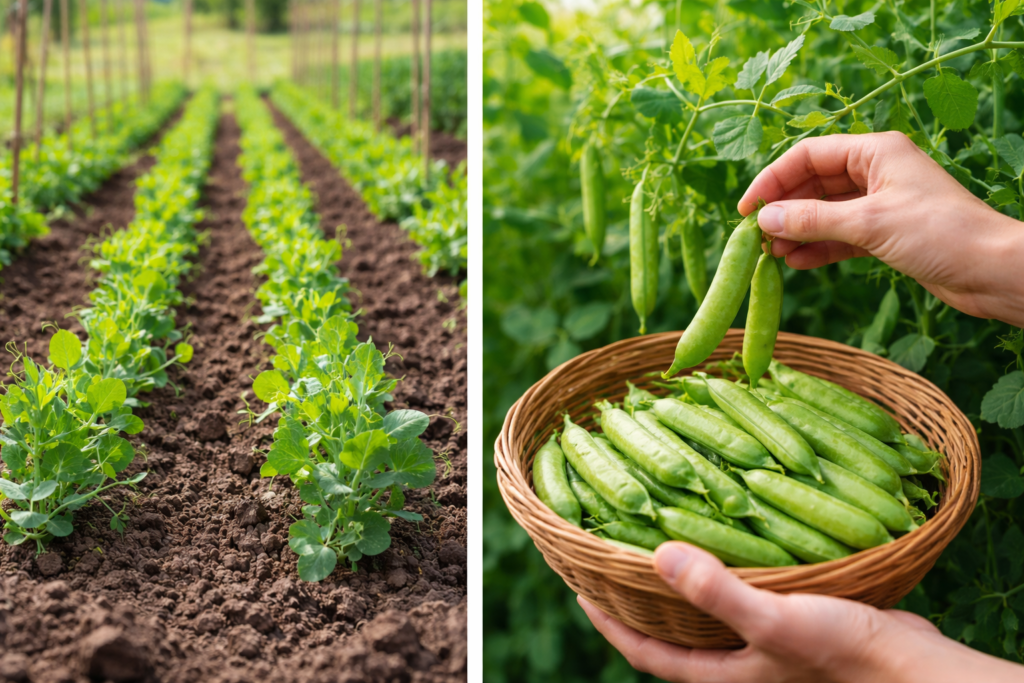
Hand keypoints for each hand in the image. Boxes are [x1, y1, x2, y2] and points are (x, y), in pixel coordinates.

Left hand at [579, 542, 1023, 682]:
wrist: (914, 670)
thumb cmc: (843, 654)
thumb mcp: (775, 621)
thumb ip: (717, 593)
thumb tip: (658, 555)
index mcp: (721, 672)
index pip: (646, 652)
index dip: (608, 624)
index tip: (579, 590)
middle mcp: (736, 660)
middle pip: (672, 631)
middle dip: (640, 601)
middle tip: (614, 558)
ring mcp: (765, 642)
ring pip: (707, 612)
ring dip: (682, 583)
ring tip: (660, 541)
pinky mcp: (792, 621)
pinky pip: (743, 594)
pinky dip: (726, 570)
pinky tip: (729, 540)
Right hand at [737, 132, 1023, 327]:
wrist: (992, 270)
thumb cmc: (938, 234)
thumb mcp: (868, 223)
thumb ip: (812, 220)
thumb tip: (764, 220)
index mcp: (875, 151)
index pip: (809, 155)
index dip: (773, 179)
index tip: (748, 209)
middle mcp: (876, 172)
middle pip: (814, 183)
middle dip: (784, 209)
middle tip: (755, 237)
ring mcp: (881, 203)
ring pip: (825, 212)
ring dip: (797, 231)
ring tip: (771, 255)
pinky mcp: (886, 233)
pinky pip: (840, 235)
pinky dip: (818, 248)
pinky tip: (796, 263)